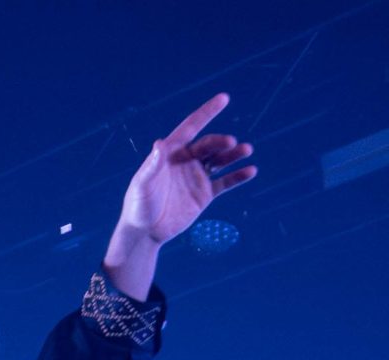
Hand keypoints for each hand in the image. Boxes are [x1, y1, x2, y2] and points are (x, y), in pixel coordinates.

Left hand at [112, 93, 256, 252]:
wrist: (145, 232)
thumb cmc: (138, 205)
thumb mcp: (142, 184)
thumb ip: (152, 166)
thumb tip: (159, 144)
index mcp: (171, 152)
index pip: (191, 127)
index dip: (206, 112)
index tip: (224, 98)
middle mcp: (186, 161)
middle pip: (208, 145)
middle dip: (220, 142)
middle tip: (230, 143)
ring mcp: (196, 177)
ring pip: (220, 160)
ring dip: (234, 155)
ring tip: (246, 150)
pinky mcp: (204, 194)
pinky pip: (225, 182)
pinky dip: (238, 176)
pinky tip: (250, 171)